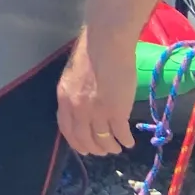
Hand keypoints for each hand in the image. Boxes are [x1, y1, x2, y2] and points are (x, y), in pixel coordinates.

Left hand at [57, 27, 135, 155]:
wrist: (106, 43)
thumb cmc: (90, 52)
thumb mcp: (73, 76)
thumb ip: (75, 94)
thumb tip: (83, 107)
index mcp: (64, 98)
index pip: (67, 129)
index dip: (76, 142)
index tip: (84, 148)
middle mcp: (78, 109)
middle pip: (84, 139)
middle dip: (94, 149)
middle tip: (103, 151)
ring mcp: (97, 112)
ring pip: (103, 140)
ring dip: (110, 147)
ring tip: (116, 148)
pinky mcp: (117, 112)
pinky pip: (120, 134)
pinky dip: (125, 141)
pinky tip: (129, 142)